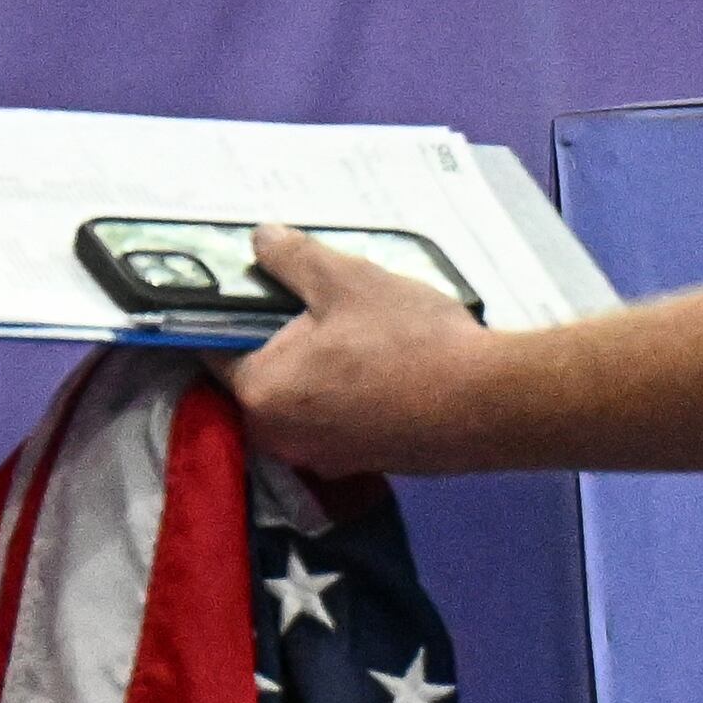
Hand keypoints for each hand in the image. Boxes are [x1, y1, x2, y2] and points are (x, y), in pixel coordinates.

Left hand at [220, 224, 508, 476]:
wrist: (487, 403)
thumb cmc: (407, 341)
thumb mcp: (345, 280)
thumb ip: (292, 259)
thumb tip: (259, 238)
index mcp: (259, 394)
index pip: (215, 349)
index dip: (229, 315)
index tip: (252, 290)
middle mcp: (278, 437)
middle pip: (259, 378)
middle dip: (279, 342)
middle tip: (316, 305)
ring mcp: (322, 458)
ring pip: (301, 401)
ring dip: (317, 369)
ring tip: (354, 330)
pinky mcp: (361, 464)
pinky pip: (336, 421)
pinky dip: (347, 395)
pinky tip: (380, 366)